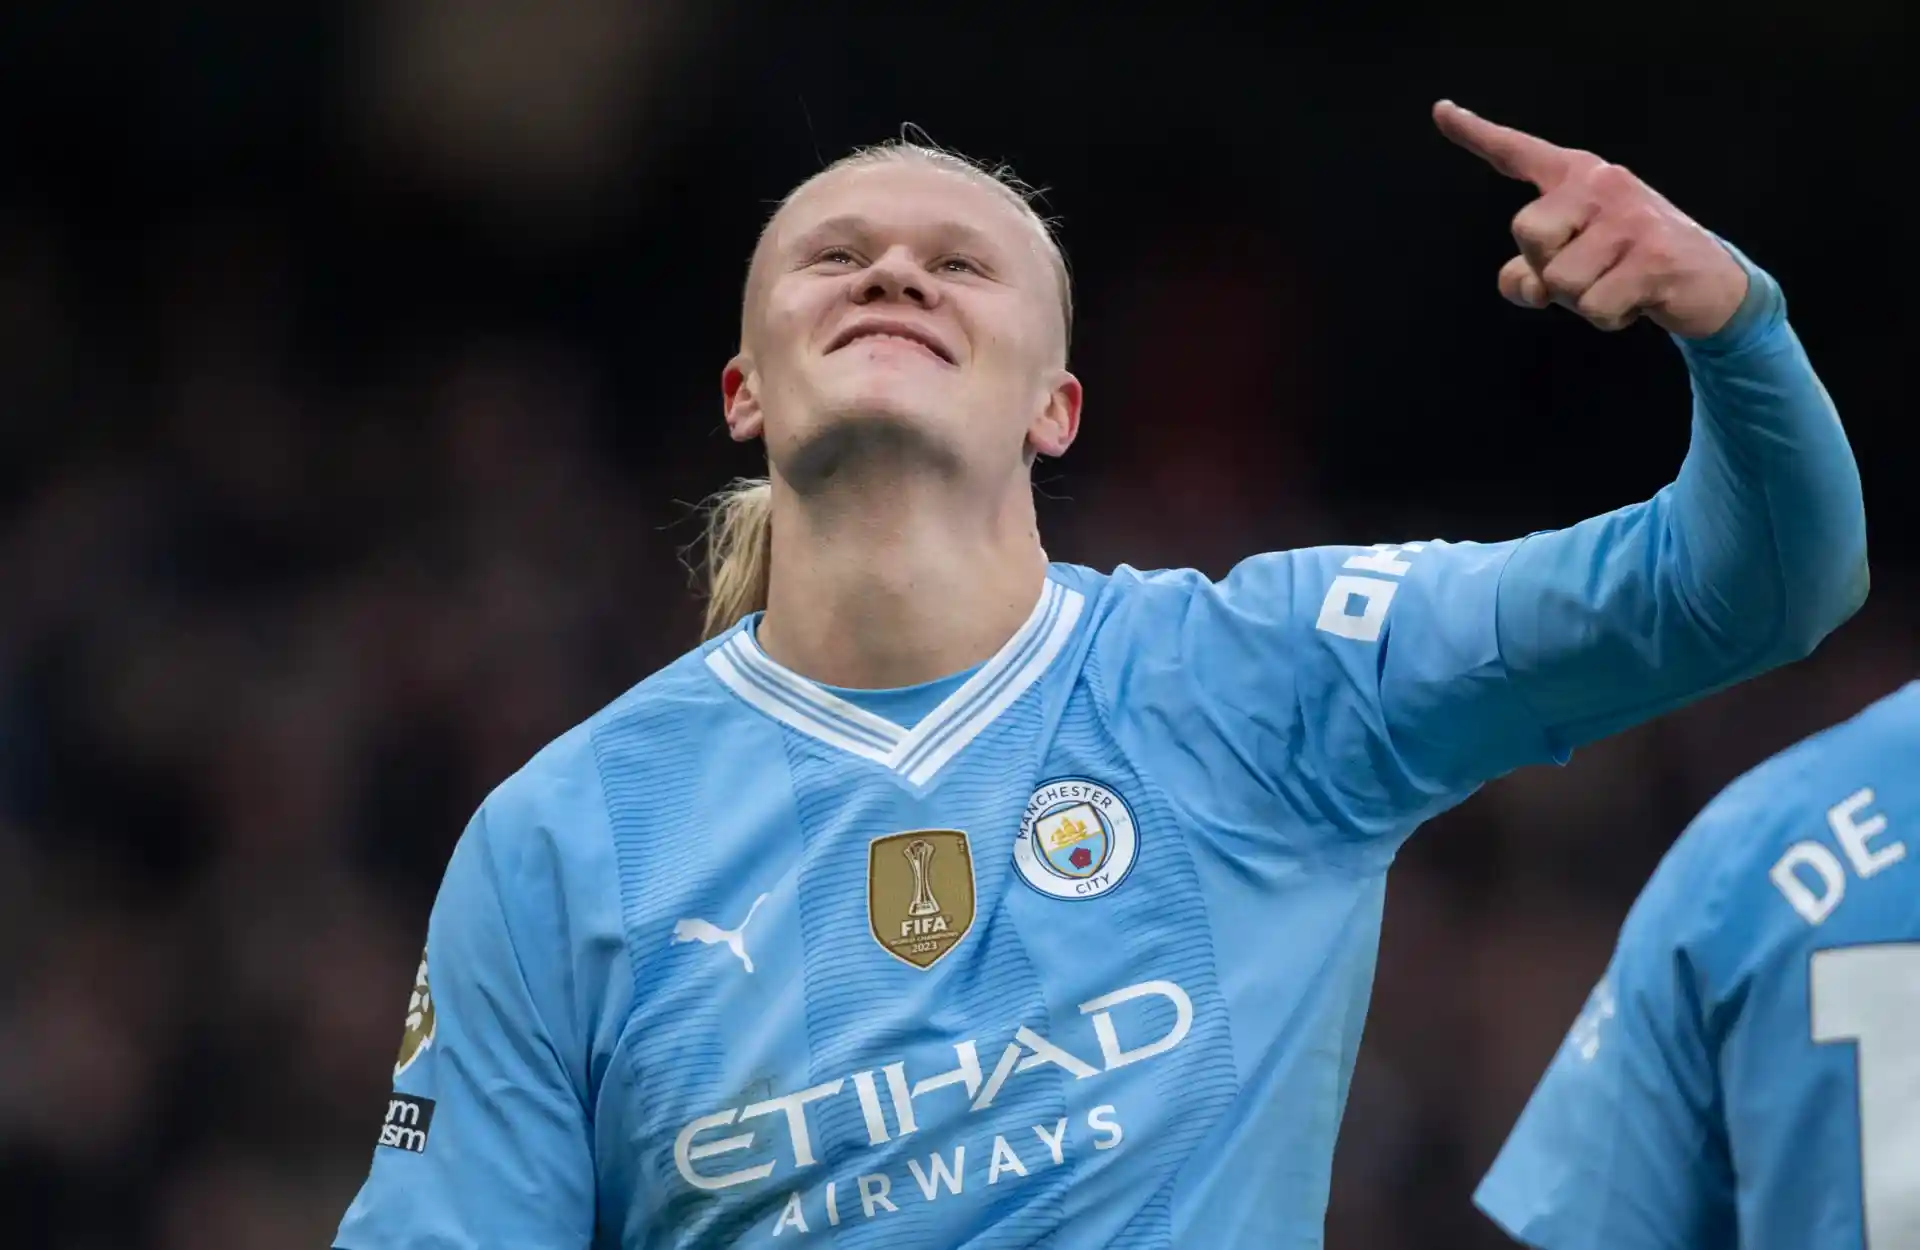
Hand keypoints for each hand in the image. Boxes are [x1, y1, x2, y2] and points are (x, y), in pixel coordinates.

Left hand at [1433, 100, 1747, 337]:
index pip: (1519, 153)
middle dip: (1546, 268)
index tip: (1442, 112)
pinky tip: (1637, 299)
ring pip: (1559, 281)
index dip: (1477, 134)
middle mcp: (1603, 185)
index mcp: (1578, 178)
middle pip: (1527, 232)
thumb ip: (1530, 272)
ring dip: (1582, 301)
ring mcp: (1630, 219)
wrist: (1710, 282)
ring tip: (1616, 284)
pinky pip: (1594, 307)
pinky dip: (1608, 318)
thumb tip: (1520, 284)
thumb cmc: (1628, 265)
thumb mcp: (1575, 262)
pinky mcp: (1653, 258)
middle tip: (1589, 270)